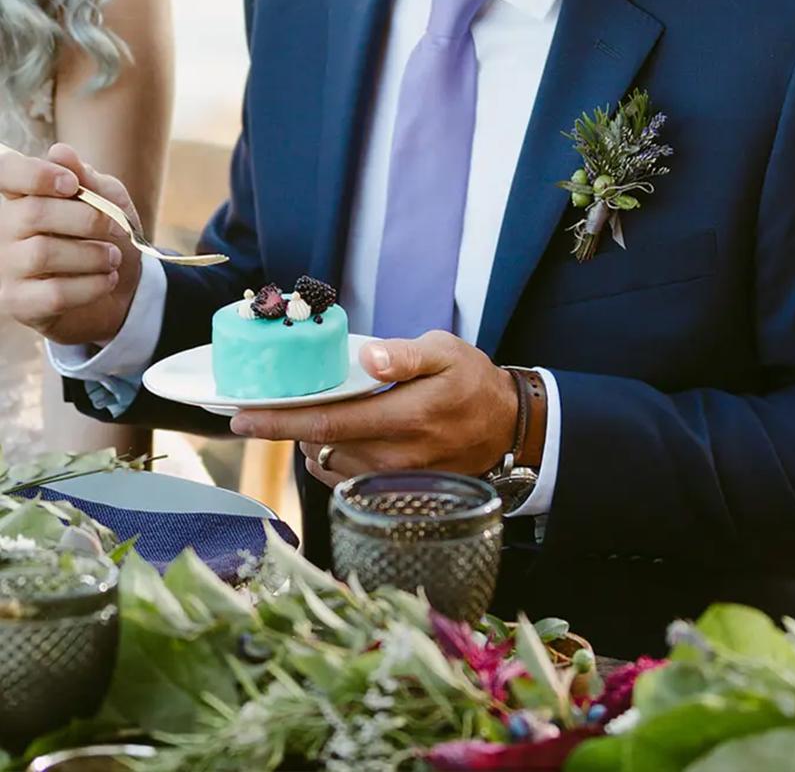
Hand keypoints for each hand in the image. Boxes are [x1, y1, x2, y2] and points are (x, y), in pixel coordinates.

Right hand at [0, 143, 141, 344]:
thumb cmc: (107, 238)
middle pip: (33, 213)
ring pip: (42, 254)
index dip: (35, 174)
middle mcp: (1, 229)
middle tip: (115, 229)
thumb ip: (88, 178)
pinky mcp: (18, 304)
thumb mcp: (109, 201)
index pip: (5, 172)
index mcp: (20, 197)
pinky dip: (91, 285)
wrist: (121, 292)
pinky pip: (53, 293)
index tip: (72, 185)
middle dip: (86, 219)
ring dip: (92, 255)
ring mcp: (4, 268)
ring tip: (112, 258)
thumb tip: (61, 152)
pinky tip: (107, 280)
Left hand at [230, 330, 520, 487]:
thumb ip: (404, 355)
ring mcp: (394, 478)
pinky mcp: (394, 490)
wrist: (505, 428)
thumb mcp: (446, 352)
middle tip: (259, 408)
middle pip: (319, 447)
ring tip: (305, 415)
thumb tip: (367, 358)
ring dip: (306, 442)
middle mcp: (394, 456)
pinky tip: (330, 436)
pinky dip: (326, 457)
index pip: (327, 423)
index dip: (279, 421)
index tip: (240, 416)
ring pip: (327, 465)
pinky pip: (343, 478)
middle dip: (283, 429)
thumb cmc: (471, 382)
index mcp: (404, 417)